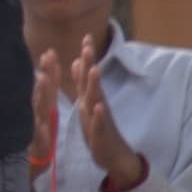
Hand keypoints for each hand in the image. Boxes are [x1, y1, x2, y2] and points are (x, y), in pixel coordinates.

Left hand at [41, 35, 142, 191]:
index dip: (87, 56)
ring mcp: (100, 119)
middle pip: (92, 81)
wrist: (113, 155)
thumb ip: (82, 84)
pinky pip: (100, 124)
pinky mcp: (102, 134)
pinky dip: (99, 115)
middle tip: (88, 44)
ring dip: (95, 85)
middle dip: (90, 62)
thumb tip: (78, 62)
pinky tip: (98, 106)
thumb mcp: (87, 103)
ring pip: (97, 99)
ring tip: (94, 69)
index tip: (86, 36)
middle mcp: (96, 104)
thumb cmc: (97, 128)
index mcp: (90, 97)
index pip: (87, 73)